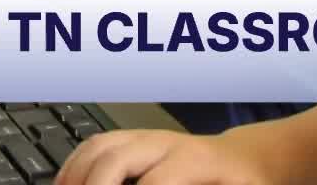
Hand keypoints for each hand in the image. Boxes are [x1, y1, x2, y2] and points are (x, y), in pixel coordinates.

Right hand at [55, 129, 274, 184]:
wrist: (249, 158)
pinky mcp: (137, 139)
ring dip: (75, 175)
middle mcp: (165, 142)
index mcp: (194, 160)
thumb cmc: (246, 184)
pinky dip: (76, 164)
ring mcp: (148, 136)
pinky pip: (96, 144)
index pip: (153, 182)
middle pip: (115, 157)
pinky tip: (67, 184)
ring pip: (99, 146)